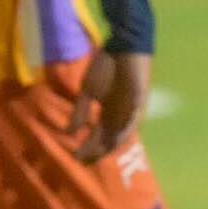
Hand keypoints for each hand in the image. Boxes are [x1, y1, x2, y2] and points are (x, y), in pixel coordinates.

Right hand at [67, 49, 150, 163]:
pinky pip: (134, 120)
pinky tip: (117, 139)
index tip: (75, 157)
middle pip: (108, 138)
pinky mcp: (138, 101)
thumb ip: (80, 111)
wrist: (123, 46)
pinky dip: (126, 130)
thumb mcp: (87, 91)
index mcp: (107, 112)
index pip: (97, 135)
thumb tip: (69, 132)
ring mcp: (129, 110)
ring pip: (120, 134)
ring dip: (110, 145)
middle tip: (84, 161)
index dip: (88, 147)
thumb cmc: (106, 66)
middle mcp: (119, 115)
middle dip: (96, 150)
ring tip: (98, 155)